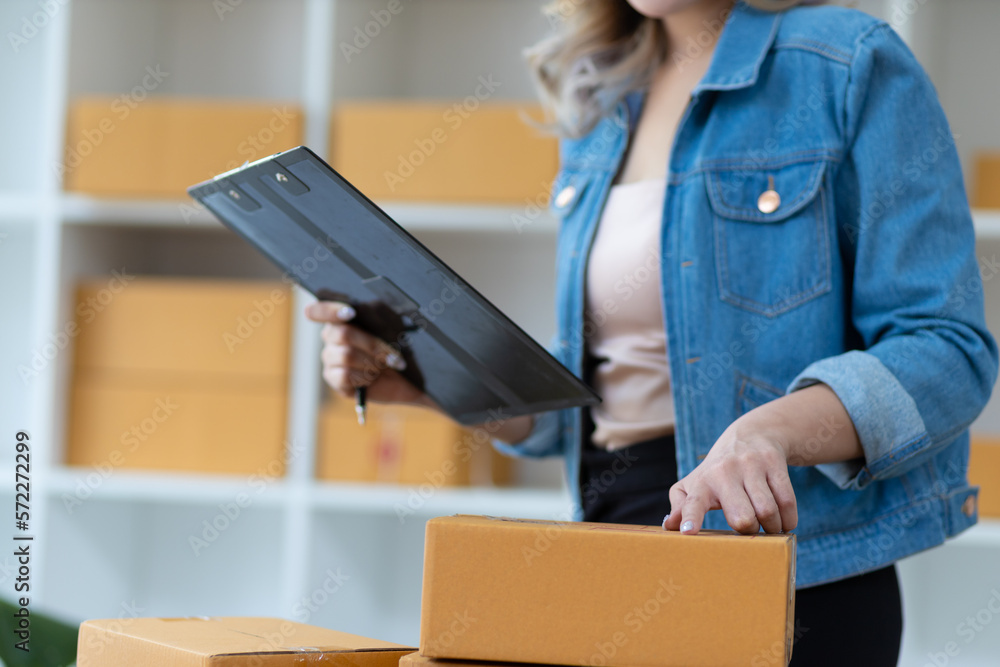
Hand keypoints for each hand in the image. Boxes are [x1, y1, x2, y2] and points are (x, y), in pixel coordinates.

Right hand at [305, 300, 429, 406]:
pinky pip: (345, 375)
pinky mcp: (332, 377)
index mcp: (342, 317)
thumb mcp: (392, 325)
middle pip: (343, 334)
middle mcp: (331, 335)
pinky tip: (372, 378)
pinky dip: (365, 377)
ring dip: (372, 362)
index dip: (330, 310)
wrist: (406, 377)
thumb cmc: (397, 346)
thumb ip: (374, 313)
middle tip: (393, 356)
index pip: (319, 310)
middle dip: (373, 345)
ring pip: (346, 355)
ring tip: (384, 367)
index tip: (351, 313)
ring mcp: (330, 356)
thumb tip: (357, 308)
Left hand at [661, 415, 797, 534]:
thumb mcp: (695, 483)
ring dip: (771, 528)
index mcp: (703, 481)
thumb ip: (680, 506)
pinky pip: (787, 502)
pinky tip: (784, 522)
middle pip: (742, 517)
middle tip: (750, 531)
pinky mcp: (774, 462)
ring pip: (767, 511)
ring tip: (768, 528)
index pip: (694, 502)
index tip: (688, 533)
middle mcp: (725, 471)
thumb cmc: (717, 470)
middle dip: (749, 532)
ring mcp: (751, 465)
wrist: (751, 436)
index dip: (691, 518)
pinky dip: (788, 520)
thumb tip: (669, 526)